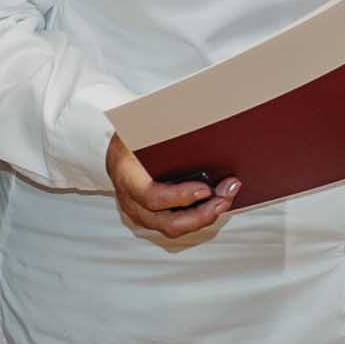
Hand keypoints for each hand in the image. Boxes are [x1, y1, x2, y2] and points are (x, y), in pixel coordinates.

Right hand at [103, 129, 239, 245]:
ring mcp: (141, 214)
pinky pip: (178, 224)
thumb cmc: (132, 138)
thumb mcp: (140, 126)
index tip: (206, 189)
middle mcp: (131, 202)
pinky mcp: (152, 219)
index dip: (180, 197)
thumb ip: (162, 127)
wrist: (118, 153)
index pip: (152, 197)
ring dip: (205, 216)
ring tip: (226, 197)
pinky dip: (199, 216)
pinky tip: (217, 201)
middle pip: (168, 222)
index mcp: (127, 177)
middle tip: (225, 198)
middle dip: (202, 214)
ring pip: (175, 228)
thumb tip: (194, 115)